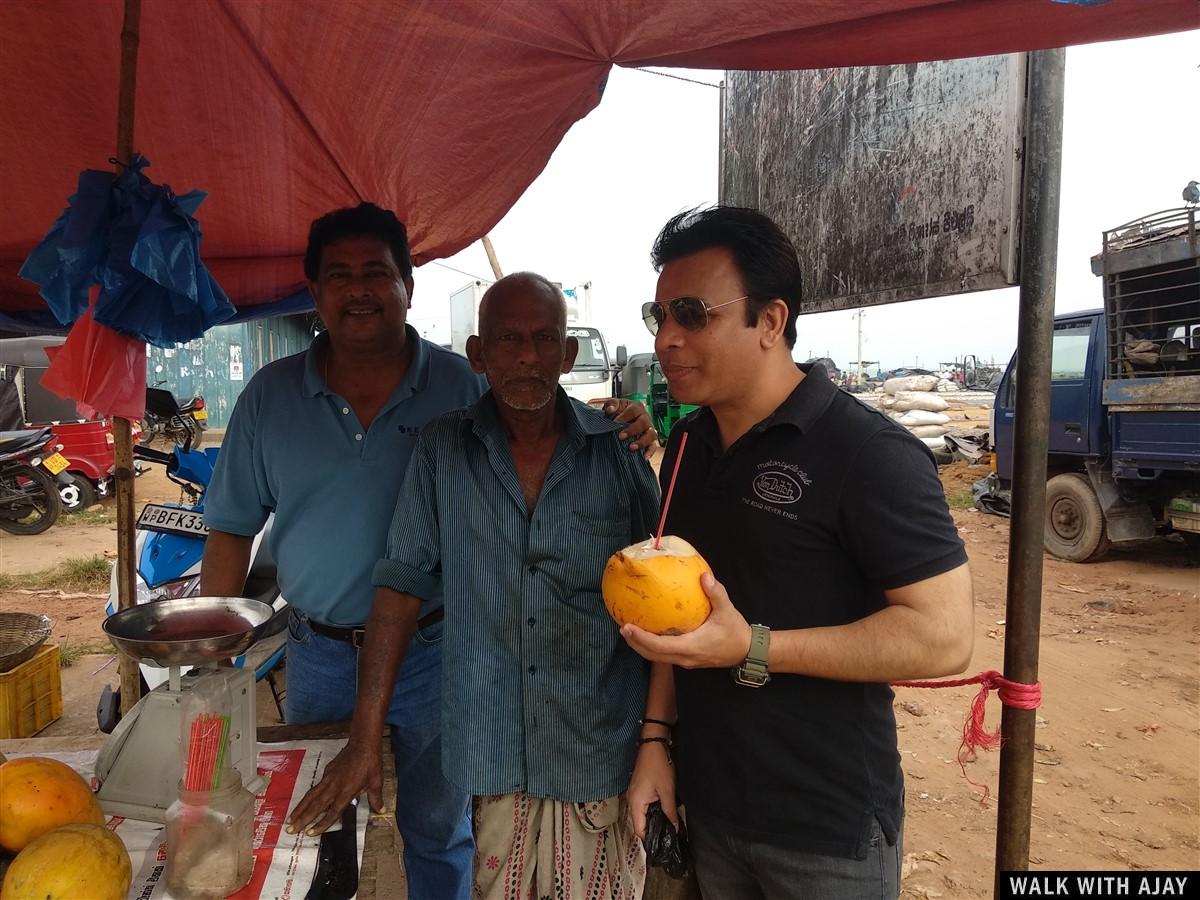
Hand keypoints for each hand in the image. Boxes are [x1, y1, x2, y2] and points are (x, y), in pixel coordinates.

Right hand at [286, 739, 381, 835]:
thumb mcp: (376, 782)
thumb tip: (381, 810)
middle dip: (302, 819)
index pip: (332, 812)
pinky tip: (303, 803)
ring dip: (300, 808)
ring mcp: (328, 779)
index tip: (310, 833)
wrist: (362, 744)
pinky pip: (316, 787)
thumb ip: (376, 799)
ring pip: (311, 796)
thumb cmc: (370, 764)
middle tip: (290, 830)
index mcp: (346, 792)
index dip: (321, 824)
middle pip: (315, 806)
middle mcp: (334, 787)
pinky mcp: (327, 772)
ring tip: (290, 819)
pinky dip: (308, 797)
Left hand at [600, 398, 657, 454]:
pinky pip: (653, 446)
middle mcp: (645, 417)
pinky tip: (644, 457)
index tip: (615, 422)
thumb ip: (611, 404)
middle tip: (621, 436)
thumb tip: (609, 410)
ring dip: (642, 441)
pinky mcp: (651, 440)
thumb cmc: (620, 412)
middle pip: (643, 422)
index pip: (633, 410)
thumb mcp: (615, 405)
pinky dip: (650, 452)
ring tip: (631, 448)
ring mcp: (649, 429)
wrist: (623, 421)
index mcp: (637, 407)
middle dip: (632, 430)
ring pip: (651, 434)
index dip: (624, 416)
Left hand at [620, 572, 750, 668]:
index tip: (627, 627)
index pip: (659, 646)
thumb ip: (715, 593)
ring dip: (641, 646)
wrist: (746, 652)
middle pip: (652, 655)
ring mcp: (685, 661)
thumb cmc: (736, 632)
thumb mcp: (727, 610)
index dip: (641, 638)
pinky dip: (652, 646)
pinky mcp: (687, 659)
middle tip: (622, 627)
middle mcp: (685, 657)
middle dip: (635, 643)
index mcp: (691, 647)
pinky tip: (649, 633)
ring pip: (657, 657)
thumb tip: (703, 575)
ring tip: (630, 631)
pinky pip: (664, 655)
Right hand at [627, 739, 677, 838]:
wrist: (653, 745)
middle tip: (668, 837)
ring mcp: (634, 795)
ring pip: (642, 815)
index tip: (663, 845)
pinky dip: (652, 811)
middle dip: (653, 831)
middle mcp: (632, 801)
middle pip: (640, 824)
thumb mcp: (667, 791)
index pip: (639, 830)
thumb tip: (674, 829)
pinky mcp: (638, 790)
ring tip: (668, 827)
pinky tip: (663, 812)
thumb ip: (670, 812)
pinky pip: (643, 807)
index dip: (650, 840)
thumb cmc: (659, 766)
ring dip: (653, 821)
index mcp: (636, 803)